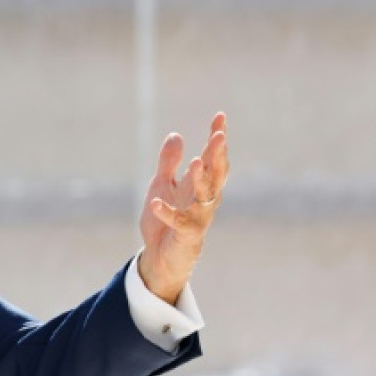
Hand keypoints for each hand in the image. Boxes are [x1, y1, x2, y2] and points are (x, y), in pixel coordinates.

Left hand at [138, 112, 228, 304]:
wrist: (159, 258)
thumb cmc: (164, 221)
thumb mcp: (163, 186)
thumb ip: (169, 163)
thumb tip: (176, 135)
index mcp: (200, 185)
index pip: (212, 158)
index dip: (217, 138)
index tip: (220, 116)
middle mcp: (204, 199)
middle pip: (215, 174)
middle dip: (218, 156)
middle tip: (219, 136)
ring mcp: (198, 218)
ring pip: (204, 197)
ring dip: (200, 180)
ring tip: (196, 162)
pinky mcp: (186, 236)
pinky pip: (178, 223)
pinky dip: (167, 213)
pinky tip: (155, 202)